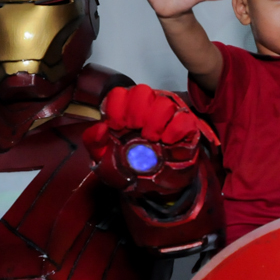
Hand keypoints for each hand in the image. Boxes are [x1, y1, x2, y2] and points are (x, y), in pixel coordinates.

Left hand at [83, 84, 217, 195]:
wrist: (151, 188)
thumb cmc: (127, 169)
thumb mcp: (103, 159)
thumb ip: (94, 142)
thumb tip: (102, 127)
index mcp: (124, 111)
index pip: (119, 93)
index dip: (116, 107)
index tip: (117, 127)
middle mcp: (146, 109)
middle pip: (142, 92)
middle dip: (136, 111)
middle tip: (136, 130)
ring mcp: (167, 118)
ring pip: (164, 103)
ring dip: (155, 121)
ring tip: (151, 139)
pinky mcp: (186, 130)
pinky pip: (184, 119)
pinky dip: (175, 130)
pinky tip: (167, 141)